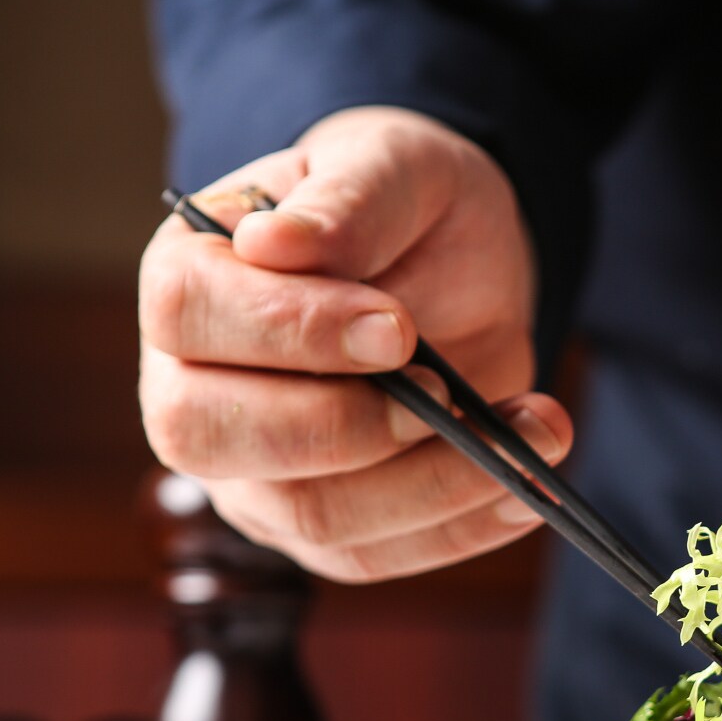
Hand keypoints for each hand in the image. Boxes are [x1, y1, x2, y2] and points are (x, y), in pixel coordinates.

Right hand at [137, 107, 570, 580]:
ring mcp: (249, 473)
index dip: (290, 330)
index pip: (188, 316)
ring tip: (533, 431)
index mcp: (188, 280)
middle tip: (448, 392)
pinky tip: (528, 487)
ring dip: (433, 484)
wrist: (455, 267)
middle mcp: (193, 388)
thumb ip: (347, 201)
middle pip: (210, 436)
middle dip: (344, 426)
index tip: (398, 328)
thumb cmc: (403, 207)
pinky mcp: (319, 529)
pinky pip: (378, 555)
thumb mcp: (394, 165)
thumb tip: (272, 245)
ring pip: (310, 515)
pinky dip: (462, 528)